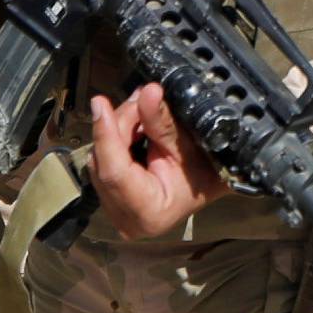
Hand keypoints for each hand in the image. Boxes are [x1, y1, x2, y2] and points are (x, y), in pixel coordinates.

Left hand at [89, 83, 228, 237]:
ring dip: (116, 131)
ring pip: (100, 161)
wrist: (212, 188)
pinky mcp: (111, 203)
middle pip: (104, 162)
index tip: (100, 103)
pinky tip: (134, 129)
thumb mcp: (187, 146)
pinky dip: (115, 143)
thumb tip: (148, 92)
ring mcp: (115, 214)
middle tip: (141, 98)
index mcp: (148, 212)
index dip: (106, 135)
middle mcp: (126, 219)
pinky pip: (103, 166)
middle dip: (117, 125)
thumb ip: (162, 121)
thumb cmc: (206, 172)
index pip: (114, 172)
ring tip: (142, 112)